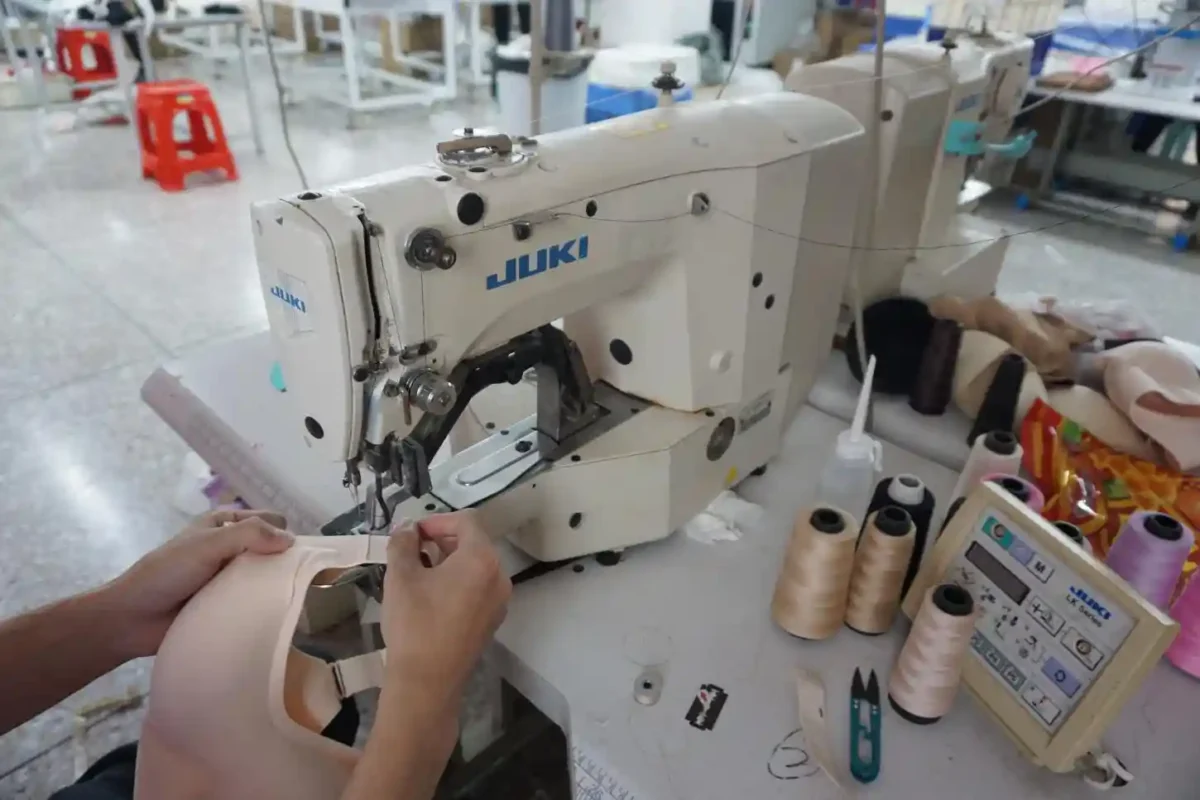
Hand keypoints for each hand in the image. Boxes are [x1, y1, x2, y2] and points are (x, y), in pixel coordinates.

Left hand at [102, 509, 293, 658]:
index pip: (272, 521)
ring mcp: (231, 578)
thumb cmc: (166, 573)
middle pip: (274, 549)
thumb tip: (292, 541)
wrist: (132, 618)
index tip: (295, 556)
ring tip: (292, 603)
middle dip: (285, 561)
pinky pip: (256, 602)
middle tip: (298, 582)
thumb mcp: (207, 544)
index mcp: (226, 524)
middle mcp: (232, 548)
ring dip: (277, 586)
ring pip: (268, 576)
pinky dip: (266, 606)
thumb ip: (248, 535)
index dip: (285, 533)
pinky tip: (278, 616)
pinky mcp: (230, 605)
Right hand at [382, 512, 511, 707]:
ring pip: (475, 567)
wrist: (426, 682)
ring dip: (448, 562)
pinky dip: (457, 582)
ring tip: (417, 573)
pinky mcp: (492, 621)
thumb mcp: (401, 576)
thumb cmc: (414, 623)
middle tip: (411, 551)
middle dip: (442, 541)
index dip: (436, 520)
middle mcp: (499, 576)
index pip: (465, 521)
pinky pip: (477, 588)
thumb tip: (407, 528)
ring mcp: (499, 601)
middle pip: (473, 543)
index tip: (412, 533)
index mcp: (482, 559)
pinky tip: (431, 596)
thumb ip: (403, 543)